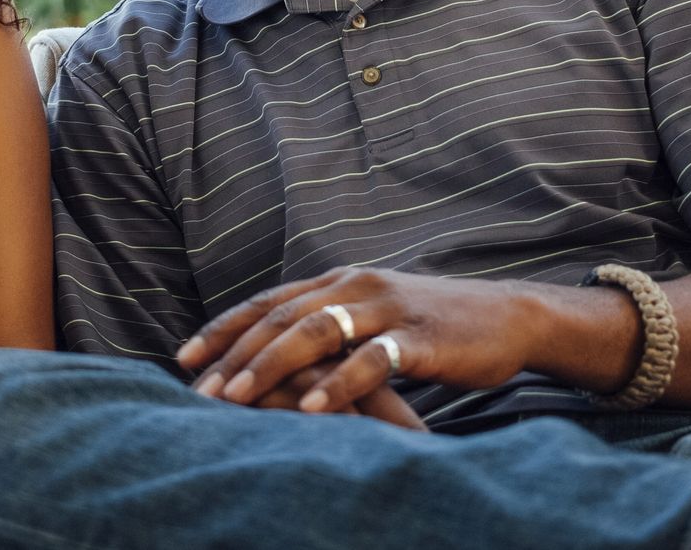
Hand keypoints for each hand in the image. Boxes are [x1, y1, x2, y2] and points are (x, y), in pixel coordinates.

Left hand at [177, 267, 539, 416]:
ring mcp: (386, 308)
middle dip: (234, 355)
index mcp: (339, 280)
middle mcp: (355, 286)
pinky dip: (336, 386)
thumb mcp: (372, 316)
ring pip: (315, 332)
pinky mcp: (418, 337)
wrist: (507, 316)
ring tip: (236, 399)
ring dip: (270, 367)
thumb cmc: (432, 325)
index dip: (223, 329)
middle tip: (197, 391)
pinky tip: (310, 411)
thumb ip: (329, 325)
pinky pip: (369, 361)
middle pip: (280, 318)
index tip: (183, 359)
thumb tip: (275, 355)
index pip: (267, 302)